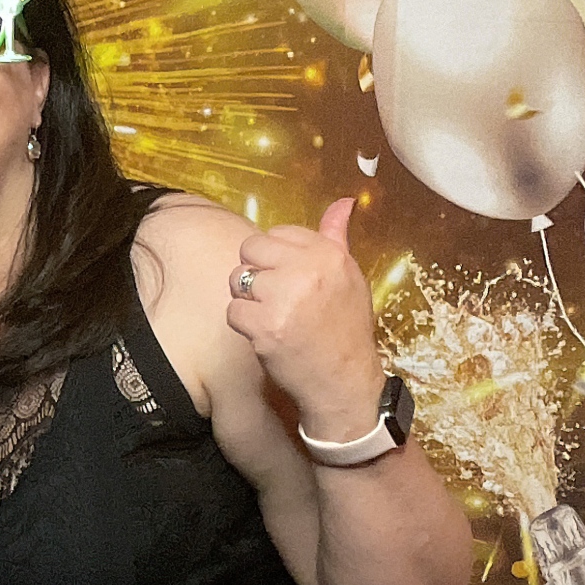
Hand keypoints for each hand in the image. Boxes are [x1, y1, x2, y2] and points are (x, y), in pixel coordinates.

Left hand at [225, 197, 384, 441]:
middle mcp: (307, 270)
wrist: (344, 382)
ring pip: (238, 279)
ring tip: (273, 316)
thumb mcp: (350, 278)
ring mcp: (284, 298)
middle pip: (251, 249)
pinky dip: (244, 324)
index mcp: (329, 254)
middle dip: (256, 273)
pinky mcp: (264, 326)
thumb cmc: (345, 329)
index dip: (277, 257)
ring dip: (248, 299)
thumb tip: (342, 202)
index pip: (278, 232)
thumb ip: (337, 238)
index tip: (291, 280)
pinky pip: (233, 310)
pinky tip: (266, 334)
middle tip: (276, 299)